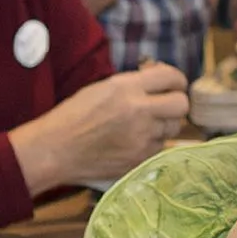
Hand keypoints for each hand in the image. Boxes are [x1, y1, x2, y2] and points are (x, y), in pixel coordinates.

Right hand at [10, 61, 190, 192]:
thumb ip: (133, 84)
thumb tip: (158, 80)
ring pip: (173, 129)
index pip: (171, 77)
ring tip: (145, 125)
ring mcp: (142, 138)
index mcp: (127, 88)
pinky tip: (135, 142)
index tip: (173, 84)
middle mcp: (139, 111)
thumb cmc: (73, 116)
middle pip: (181, 105)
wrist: (55, 149)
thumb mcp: (102, 88)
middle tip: (165, 106)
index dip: (177, 80)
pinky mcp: (139, 160)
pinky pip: (159, 148)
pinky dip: (152, 144)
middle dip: (176, 103)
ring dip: (164, 125)